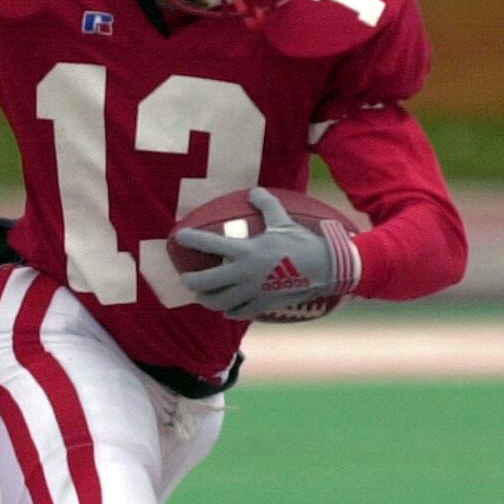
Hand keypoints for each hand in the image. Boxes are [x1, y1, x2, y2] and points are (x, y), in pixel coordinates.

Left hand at [174, 187, 348, 319]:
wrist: (324, 269)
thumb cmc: (302, 243)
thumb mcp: (283, 220)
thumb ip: (266, 204)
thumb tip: (255, 191)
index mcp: (245, 251)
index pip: (209, 245)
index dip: (190, 240)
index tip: (179, 237)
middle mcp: (243, 274)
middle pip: (205, 282)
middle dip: (190, 280)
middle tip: (185, 277)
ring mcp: (251, 292)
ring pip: (218, 302)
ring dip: (206, 299)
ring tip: (202, 295)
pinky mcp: (262, 305)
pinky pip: (238, 312)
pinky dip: (229, 311)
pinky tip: (227, 309)